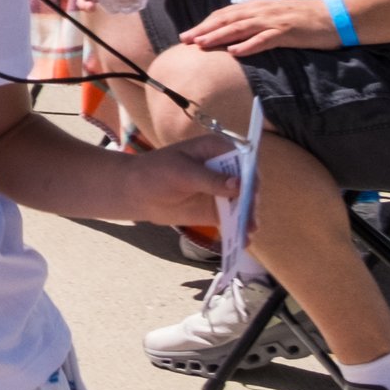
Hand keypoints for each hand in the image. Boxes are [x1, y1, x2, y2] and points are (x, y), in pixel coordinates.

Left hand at [114, 134, 241, 227]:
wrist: (137, 192)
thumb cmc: (156, 172)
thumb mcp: (181, 172)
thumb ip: (210, 179)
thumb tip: (239, 184)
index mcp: (216, 149)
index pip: (242, 159)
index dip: (250, 173)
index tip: (251, 189)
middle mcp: (225, 168)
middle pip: (247, 183)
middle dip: (250, 199)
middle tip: (249, 214)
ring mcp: (223, 190)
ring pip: (243, 203)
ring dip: (248, 216)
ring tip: (249, 230)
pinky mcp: (218, 209)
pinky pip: (233, 219)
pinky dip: (238, 229)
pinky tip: (243, 241)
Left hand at [181, 0, 338, 56]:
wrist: (334, 15)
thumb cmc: (304, 18)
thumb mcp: (274, 15)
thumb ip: (256, 20)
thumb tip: (236, 31)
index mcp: (256, 6)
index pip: (224, 14)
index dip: (205, 24)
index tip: (188, 34)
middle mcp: (261, 11)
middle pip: (226, 20)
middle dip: (204, 29)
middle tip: (184, 40)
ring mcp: (273, 21)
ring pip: (240, 28)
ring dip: (219, 36)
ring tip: (201, 45)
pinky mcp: (287, 32)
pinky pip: (264, 39)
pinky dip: (248, 45)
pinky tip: (235, 52)